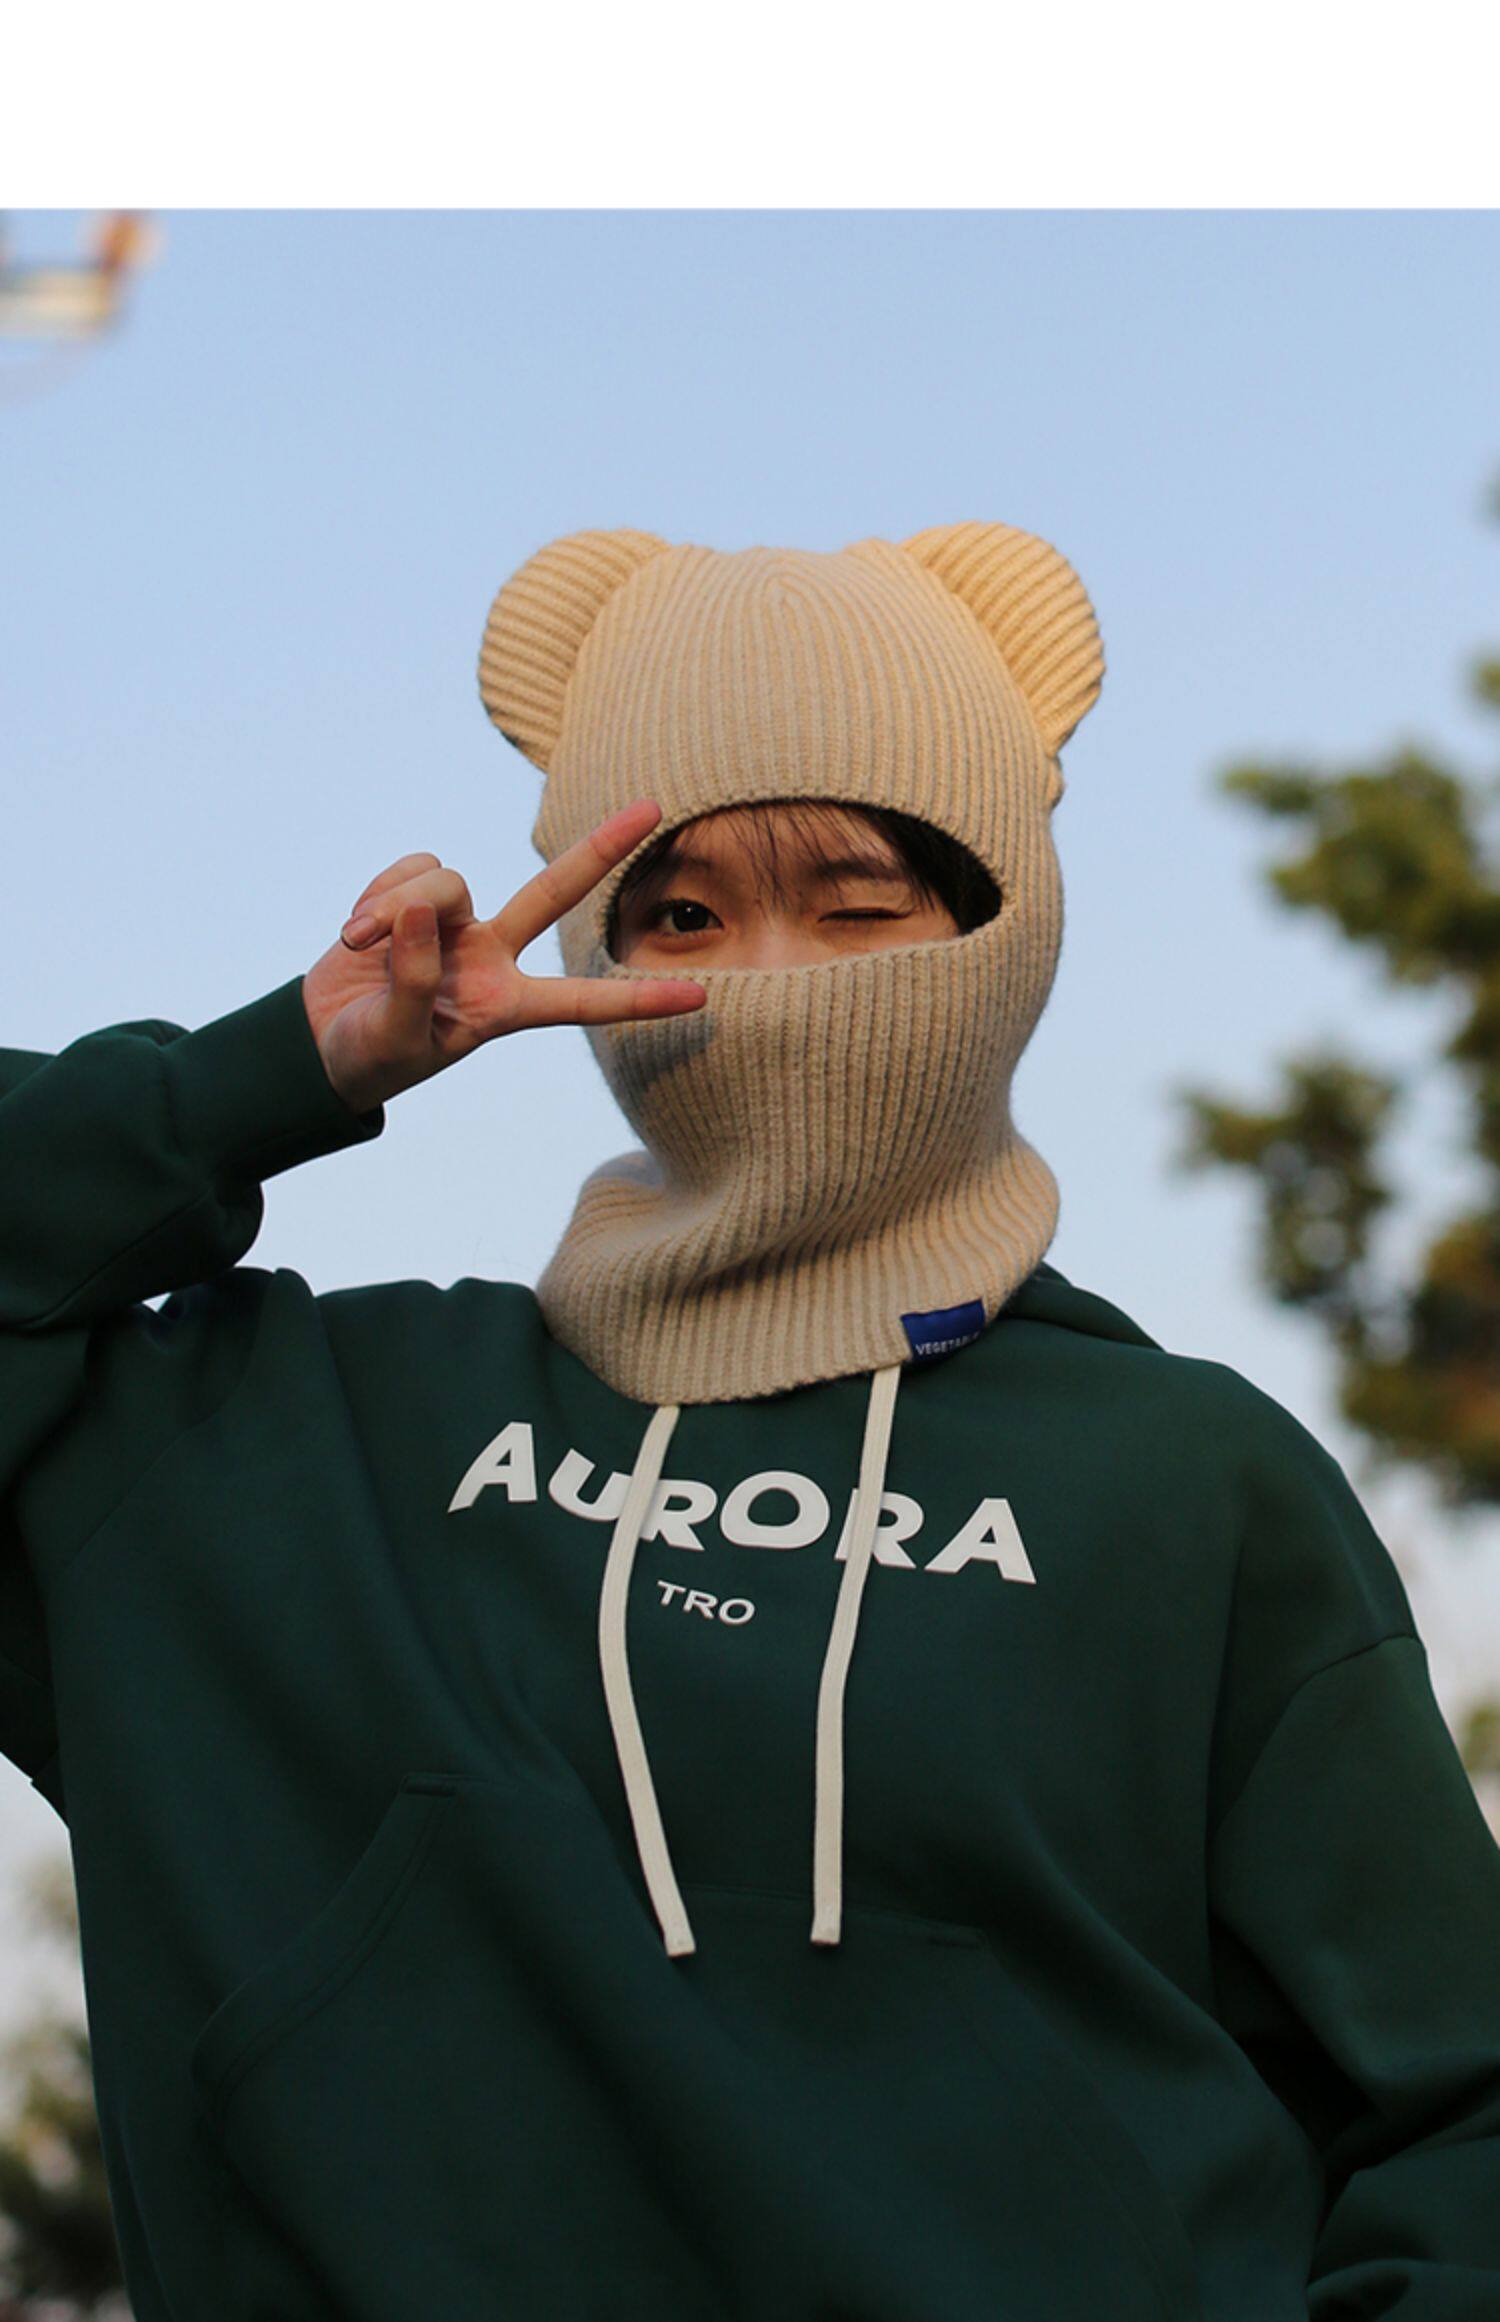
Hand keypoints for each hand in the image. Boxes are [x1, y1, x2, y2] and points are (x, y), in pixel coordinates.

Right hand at [302, 799, 705, 1113]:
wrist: (320, 1042)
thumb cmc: (368, 1058)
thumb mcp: (392, 1038)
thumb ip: (411, 979)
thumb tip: (422, 910)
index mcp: (504, 1007)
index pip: (582, 1003)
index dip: (639, 1002)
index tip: (701, 998)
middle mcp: (492, 958)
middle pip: (555, 892)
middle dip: (602, 848)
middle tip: (655, 806)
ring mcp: (457, 924)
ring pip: (446, 880)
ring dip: (393, 906)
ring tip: (357, 943)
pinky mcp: (416, 900)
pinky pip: (410, 871)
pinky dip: (376, 895)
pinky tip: (356, 929)